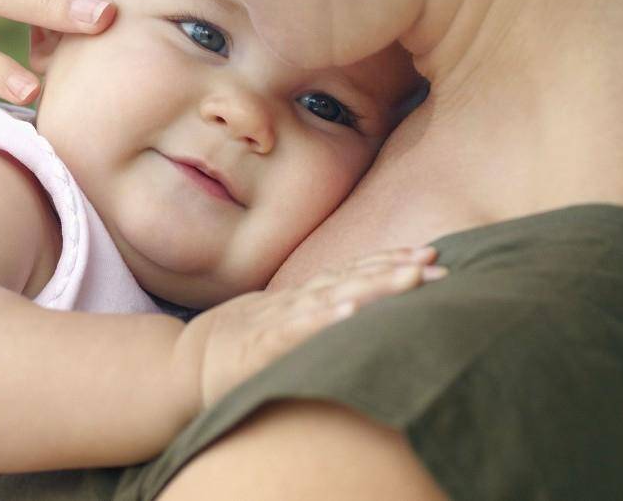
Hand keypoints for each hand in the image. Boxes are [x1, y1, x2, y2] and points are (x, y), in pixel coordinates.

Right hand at [173, 247, 446, 410]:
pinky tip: (348, 313)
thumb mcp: (281, 327)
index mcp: (303, 301)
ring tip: (409, 277)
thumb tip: (358, 306)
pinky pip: (294, 331)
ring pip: (332, 298)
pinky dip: (321, 320)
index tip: (432, 255)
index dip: (390, 262)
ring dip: (372, 286)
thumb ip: (315, 314)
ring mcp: (278, 323)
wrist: (184, 366)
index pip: (353, 274)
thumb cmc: (239, 350)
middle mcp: (296, 304)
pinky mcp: (259, 346)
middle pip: (352, 280)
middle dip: (396, 270)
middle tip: (437, 262)